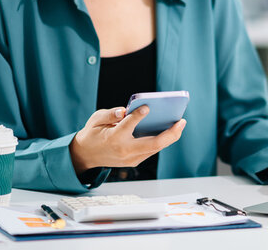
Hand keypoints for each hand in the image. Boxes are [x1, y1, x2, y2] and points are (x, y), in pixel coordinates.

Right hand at [69, 106, 185, 173]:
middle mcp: (124, 150)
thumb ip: (110, 114)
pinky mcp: (134, 161)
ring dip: (170, 137)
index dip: (139, 115)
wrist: (86, 155)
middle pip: (153, 143)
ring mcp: (130, 159)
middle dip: (170, 133)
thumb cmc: (93, 134)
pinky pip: (151, 151)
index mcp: (113, 138)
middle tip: (182, 121)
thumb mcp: (96, 120)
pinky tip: (168, 131)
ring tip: (179, 125)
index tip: (147, 106)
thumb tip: (124, 110)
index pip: (129, 125)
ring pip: (155, 149)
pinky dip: (161, 141)